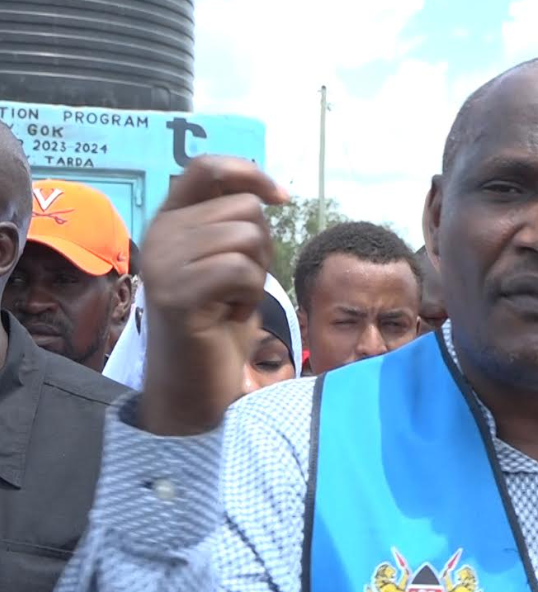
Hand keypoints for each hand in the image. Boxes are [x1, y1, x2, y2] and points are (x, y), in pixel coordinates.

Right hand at [139, 156, 286, 435]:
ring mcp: (163, 262)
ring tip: (234, 299)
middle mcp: (160, 233)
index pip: (207, 167)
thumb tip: (268, 190)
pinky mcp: (176, 293)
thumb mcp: (228, 261)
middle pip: (243, 208)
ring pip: (246, 237)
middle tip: (243, 283)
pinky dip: (250, 295)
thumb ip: (233, 224)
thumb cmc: (219, 320)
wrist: (195, 381)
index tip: (282, 198)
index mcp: (170, 218)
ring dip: (257, 274)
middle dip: (263, 247)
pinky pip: (239, 270)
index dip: (250, 173)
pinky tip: (231, 314)